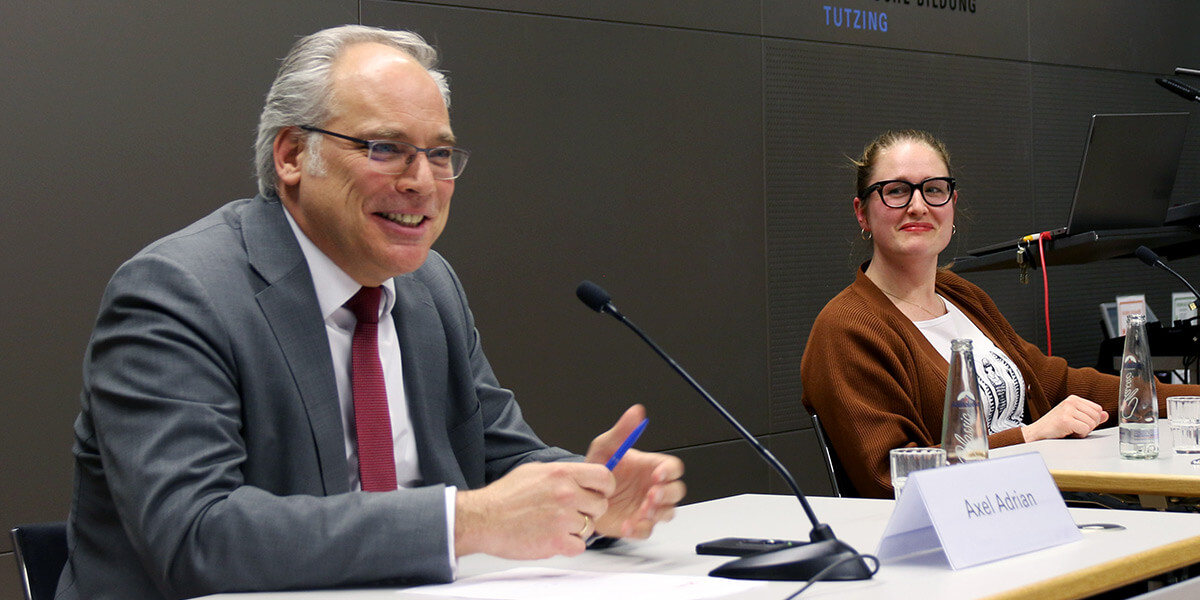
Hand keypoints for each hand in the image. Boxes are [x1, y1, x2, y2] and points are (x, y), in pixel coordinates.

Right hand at [454, 461, 612, 558]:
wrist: (483, 519)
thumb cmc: (505, 496)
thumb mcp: (535, 471)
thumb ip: (562, 474)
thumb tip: (581, 476)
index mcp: (562, 474)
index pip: (604, 477)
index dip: (605, 488)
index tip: (598, 494)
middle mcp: (566, 494)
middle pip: (601, 505)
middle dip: (589, 511)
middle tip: (571, 514)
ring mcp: (563, 519)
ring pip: (590, 528)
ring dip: (577, 530)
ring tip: (555, 525)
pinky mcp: (556, 541)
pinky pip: (579, 547)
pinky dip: (568, 546)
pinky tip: (552, 538)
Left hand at [585, 404, 685, 538]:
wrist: (581, 492)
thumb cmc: (599, 467)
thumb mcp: (606, 446)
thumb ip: (622, 431)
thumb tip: (636, 411)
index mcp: (651, 467)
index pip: (673, 468)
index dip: (669, 472)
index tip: (657, 474)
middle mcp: (653, 488)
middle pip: (676, 491)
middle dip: (667, 494)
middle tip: (651, 495)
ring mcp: (647, 507)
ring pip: (667, 512)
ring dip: (657, 512)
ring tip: (640, 511)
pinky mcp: (637, 524)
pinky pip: (647, 530)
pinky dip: (639, 529)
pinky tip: (627, 524)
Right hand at [1023, 395, 1108, 441]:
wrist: (1037, 433)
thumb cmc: (1054, 426)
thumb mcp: (1074, 418)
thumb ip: (1089, 416)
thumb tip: (1105, 415)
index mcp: (1073, 399)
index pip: (1097, 409)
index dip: (1093, 419)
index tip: (1080, 423)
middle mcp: (1071, 402)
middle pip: (1096, 416)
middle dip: (1089, 426)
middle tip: (1075, 428)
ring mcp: (1068, 410)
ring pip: (1091, 423)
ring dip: (1083, 431)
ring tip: (1070, 430)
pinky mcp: (1066, 420)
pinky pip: (1085, 429)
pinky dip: (1079, 434)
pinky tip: (1069, 432)